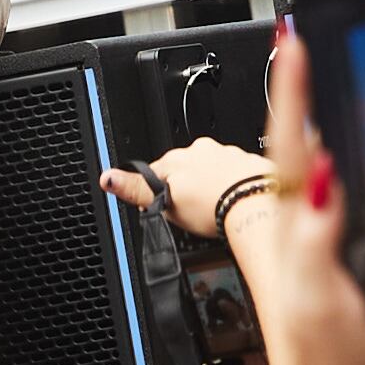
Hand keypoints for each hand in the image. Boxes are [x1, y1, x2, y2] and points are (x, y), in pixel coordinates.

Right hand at [101, 134, 268, 242]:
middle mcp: (204, 151)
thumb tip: (107, 178)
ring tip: (214, 212)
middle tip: (191, 214)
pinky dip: (234, 189)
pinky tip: (234, 205)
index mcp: (178, 157)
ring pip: (212, 172)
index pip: (157, 172)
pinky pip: (237, 177)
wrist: (256, 205)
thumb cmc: (213, 205)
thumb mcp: (166, 202)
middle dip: (186, 189)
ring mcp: (229, 156)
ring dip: (211, 187)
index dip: (157, 193)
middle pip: (185, 171)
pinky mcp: (250, 167)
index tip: (162, 207)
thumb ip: (137, 190)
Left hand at [223, 24, 364, 364]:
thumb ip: (315, 236)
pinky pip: (346, 189)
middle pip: (299, 141)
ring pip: (321, 160)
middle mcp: (305, 223)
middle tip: (301, 37)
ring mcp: (325, 234)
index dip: (293, 93)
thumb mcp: (317, 296)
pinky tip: (360, 143)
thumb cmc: (322, 357)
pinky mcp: (347, 249)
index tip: (294, 45)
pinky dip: (350, 156)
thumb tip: (322, 174)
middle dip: (299, 87)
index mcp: (295, 227)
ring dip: (318, 114)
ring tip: (321, 71)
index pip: (291, 145)